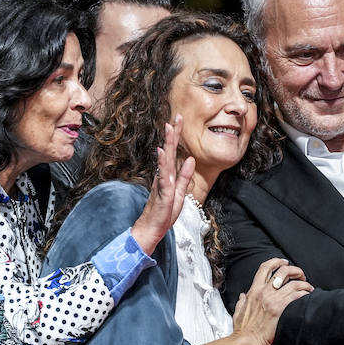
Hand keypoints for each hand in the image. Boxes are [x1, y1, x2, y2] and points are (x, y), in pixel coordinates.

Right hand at [130, 115, 195, 255]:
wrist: (152, 228)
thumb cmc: (164, 213)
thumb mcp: (180, 193)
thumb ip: (184, 176)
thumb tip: (191, 159)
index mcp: (168, 175)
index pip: (174, 153)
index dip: (177, 137)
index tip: (179, 121)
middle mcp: (164, 175)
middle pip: (170, 151)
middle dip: (173, 133)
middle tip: (176, 116)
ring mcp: (162, 182)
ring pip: (166, 159)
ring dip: (168, 142)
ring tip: (169, 127)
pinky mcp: (162, 191)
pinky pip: (163, 175)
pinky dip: (163, 162)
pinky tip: (163, 151)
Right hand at [231, 257, 312, 344]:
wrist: (245, 341)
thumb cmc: (242, 329)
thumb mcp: (238, 311)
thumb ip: (242, 301)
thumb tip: (243, 295)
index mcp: (254, 291)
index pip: (265, 268)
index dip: (276, 261)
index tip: (284, 262)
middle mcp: (264, 292)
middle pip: (282, 271)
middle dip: (295, 270)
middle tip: (300, 275)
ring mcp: (272, 300)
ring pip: (293, 283)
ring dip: (304, 284)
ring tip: (309, 288)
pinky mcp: (280, 309)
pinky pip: (296, 296)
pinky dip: (304, 294)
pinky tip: (308, 297)